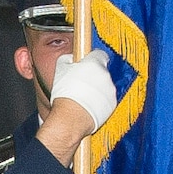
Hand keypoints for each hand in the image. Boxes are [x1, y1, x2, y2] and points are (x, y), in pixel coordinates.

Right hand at [35, 50, 115, 164]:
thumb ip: (68, 60)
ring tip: (82, 97)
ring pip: (104, 86)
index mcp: (94, 64)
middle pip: (102, 71)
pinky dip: (99, 101)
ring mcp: (110, 90)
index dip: (91, 60)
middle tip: (80, 84)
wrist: (71, 119)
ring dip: (96, 89)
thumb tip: (71, 58)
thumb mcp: (60, 70)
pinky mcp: (112, 104)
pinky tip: (87, 106)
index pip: (99, 54)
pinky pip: (106, 99)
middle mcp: (105, 75)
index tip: (86, 65)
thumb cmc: (64, 95)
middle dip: (93, 76)